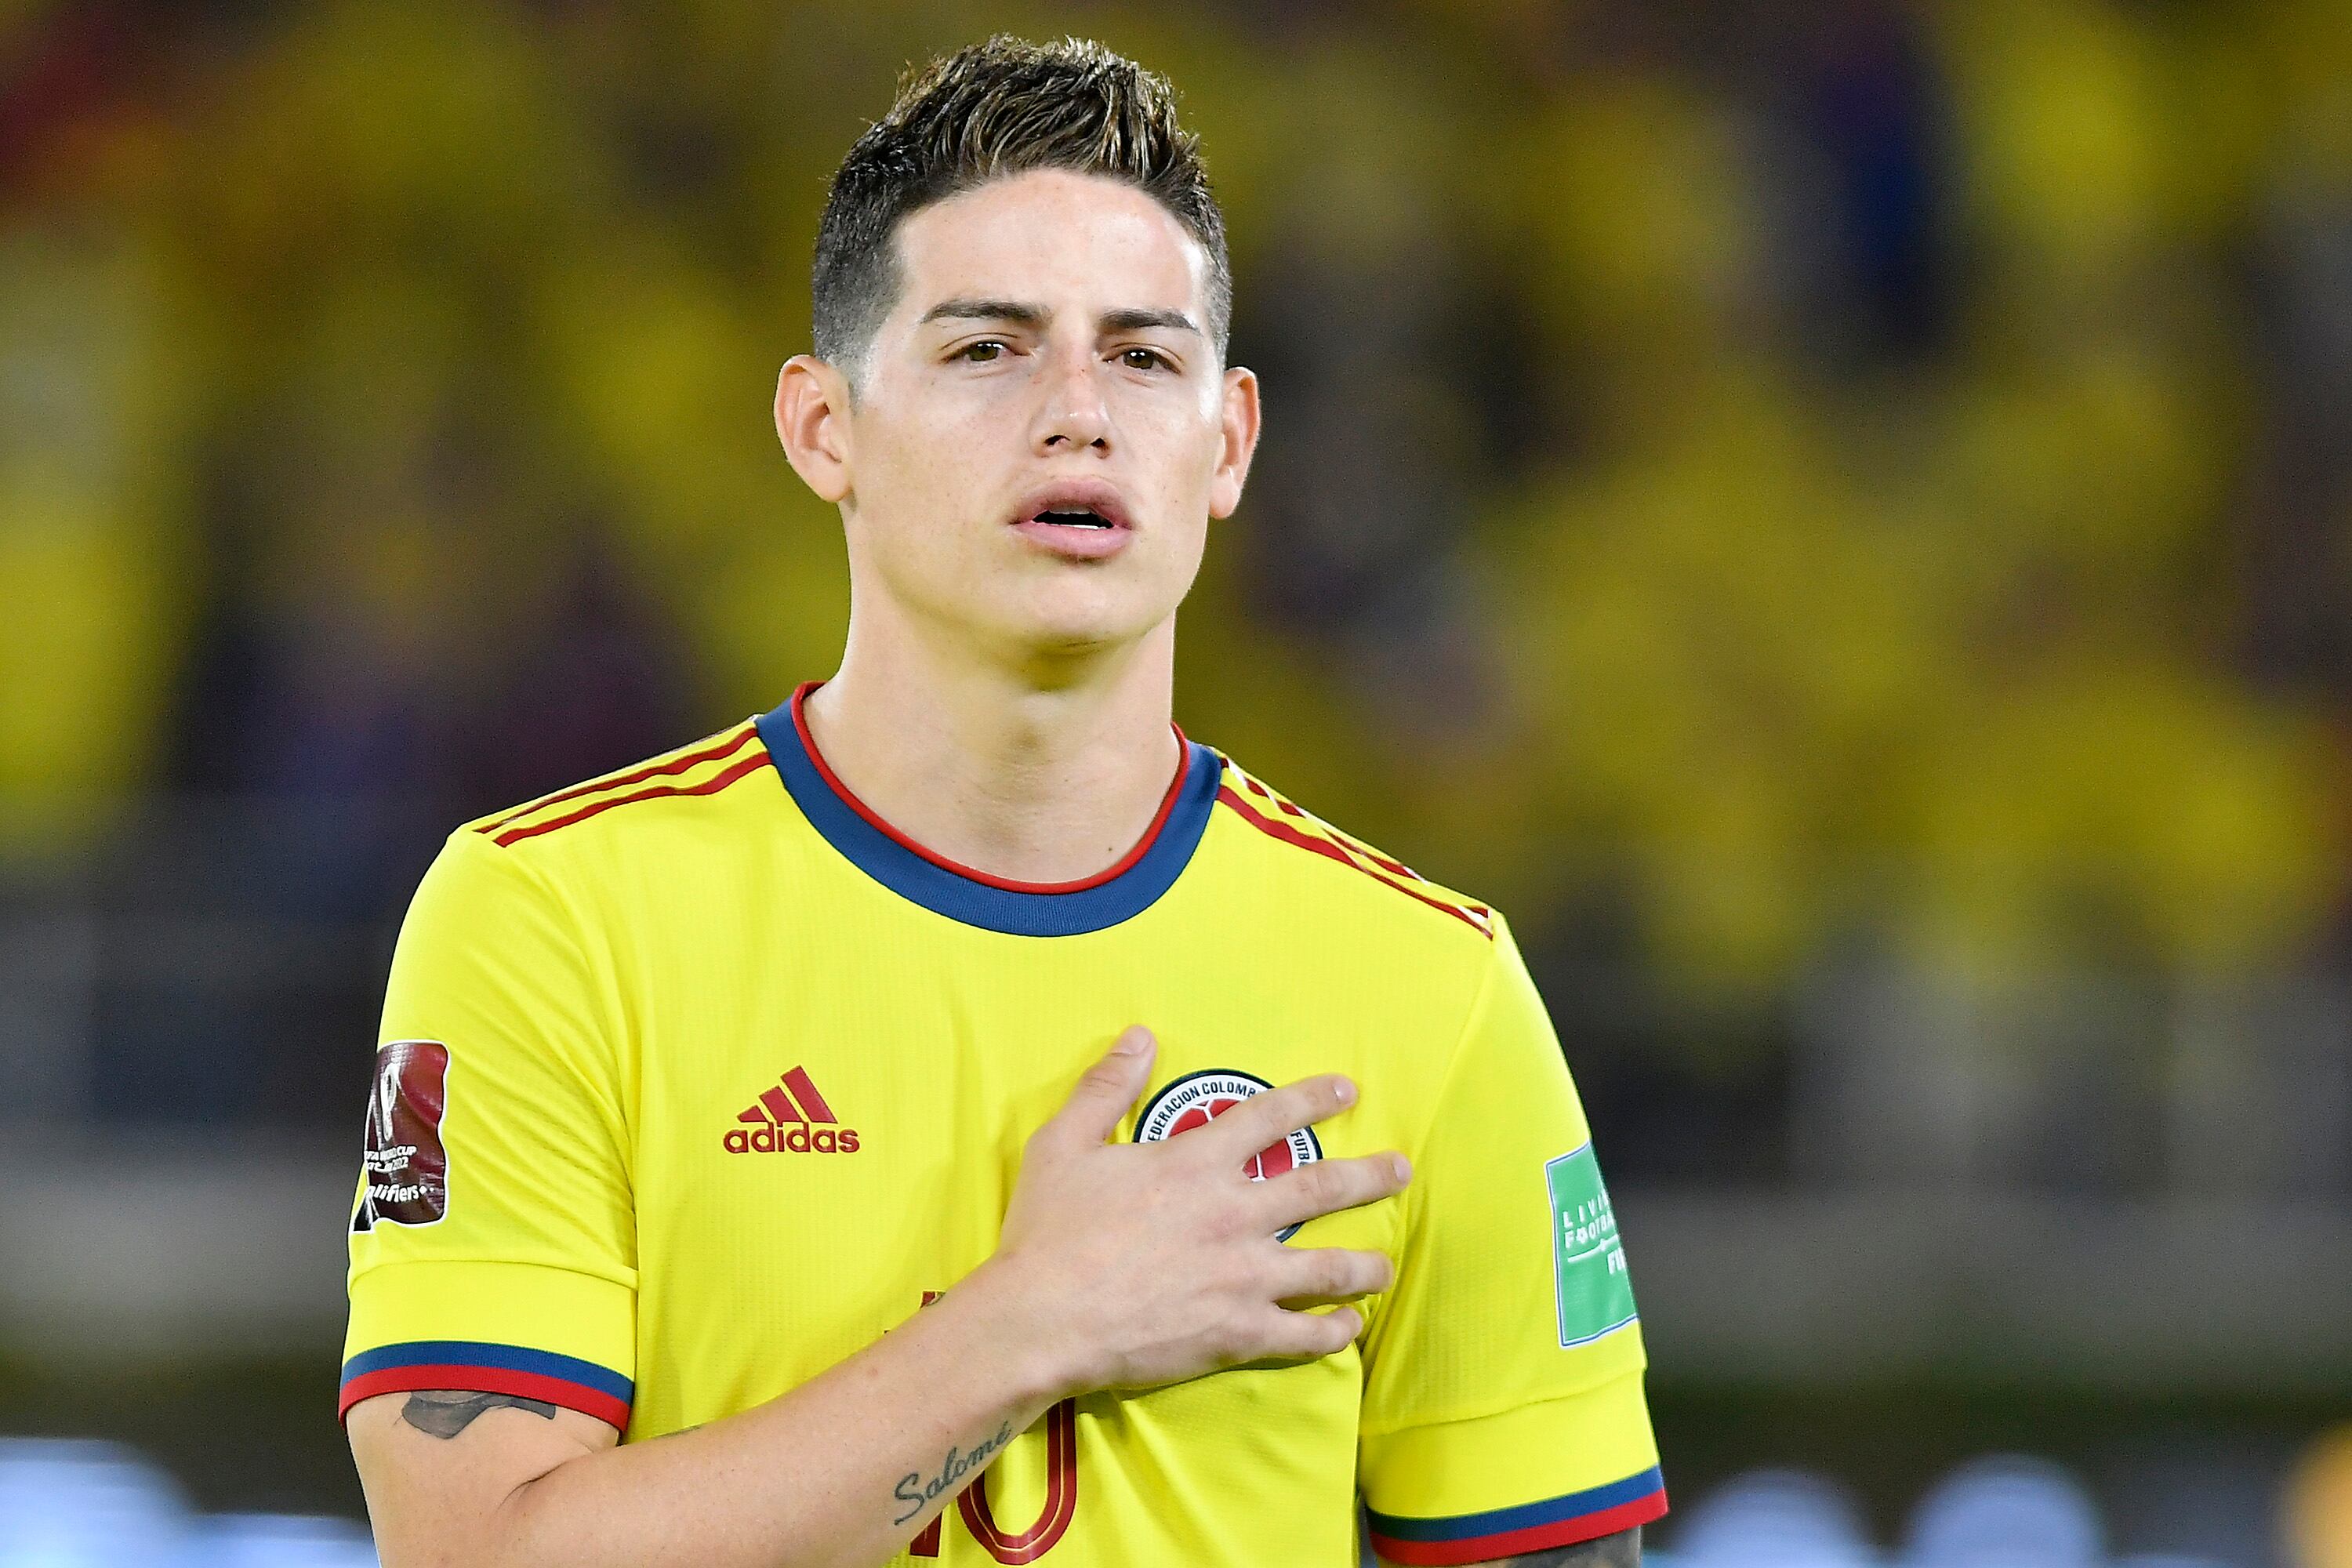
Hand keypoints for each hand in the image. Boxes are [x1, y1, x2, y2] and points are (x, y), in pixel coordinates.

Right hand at [975, 1027, 1409, 1399]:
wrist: (1042, 1320)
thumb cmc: (1048, 1233)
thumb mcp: (1063, 1144)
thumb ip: (1105, 1088)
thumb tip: (1139, 1036)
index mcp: (1197, 1163)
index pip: (1270, 1117)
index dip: (1312, 1099)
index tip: (1348, 1092)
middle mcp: (1234, 1214)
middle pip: (1320, 1188)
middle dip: (1367, 1176)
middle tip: (1400, 1170)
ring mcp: (1244, 1277)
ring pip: (1328, 1267)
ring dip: (1365, 1264)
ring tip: (1386, 1265)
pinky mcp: (1238, 1332)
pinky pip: (1303, 1334)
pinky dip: (1332, 1330)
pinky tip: (1348, 1327)